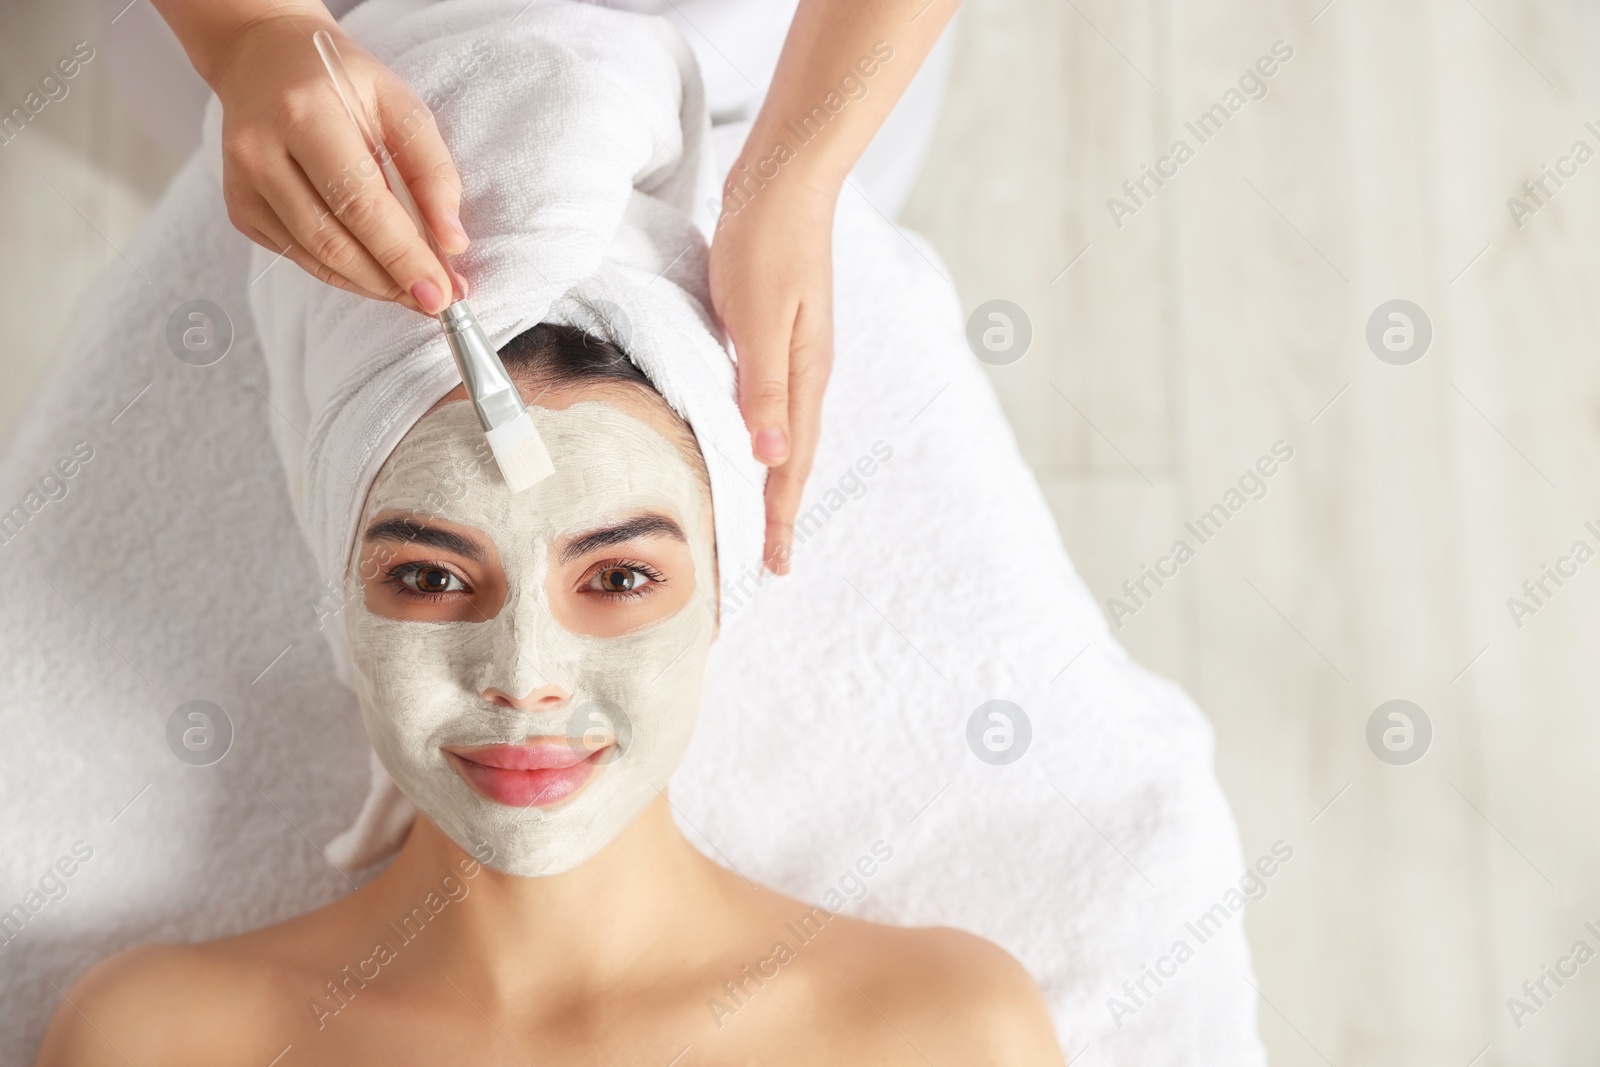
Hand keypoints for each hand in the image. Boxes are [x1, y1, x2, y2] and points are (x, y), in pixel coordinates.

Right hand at [210, 15, 463, 312]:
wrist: (264, 59)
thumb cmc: (340, 81)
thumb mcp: (399, 104)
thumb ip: (432, 170)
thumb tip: (451, 241)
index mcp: (304, 113)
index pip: (360, 203)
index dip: (403, 256)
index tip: (442, 293)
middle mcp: (260, 151)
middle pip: (334, 241)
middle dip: (392, 280)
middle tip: (438, 300)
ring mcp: (243, 185)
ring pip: (316, 258)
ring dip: (372, 285)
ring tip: (414, 291)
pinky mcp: (241, 209)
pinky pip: (300, 256)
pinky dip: (344, 272)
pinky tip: (376, 270)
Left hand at [708, 169, 836, 574]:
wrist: (784, 178)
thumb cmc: (766, 242)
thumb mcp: (758, 318)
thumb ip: (763, 388)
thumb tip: (770, 458)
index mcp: (804, 377)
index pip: (790, 465)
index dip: (781, 517)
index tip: (775, 566)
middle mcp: (805, 372)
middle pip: (793, 456)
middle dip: (783, 510)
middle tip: (772, 559)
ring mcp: (794, 351)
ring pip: (785, 431)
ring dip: (774, 476)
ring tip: (764, 513)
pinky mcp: (776, 330)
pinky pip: (771, 401)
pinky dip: (763, 434)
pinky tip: (752, 438)